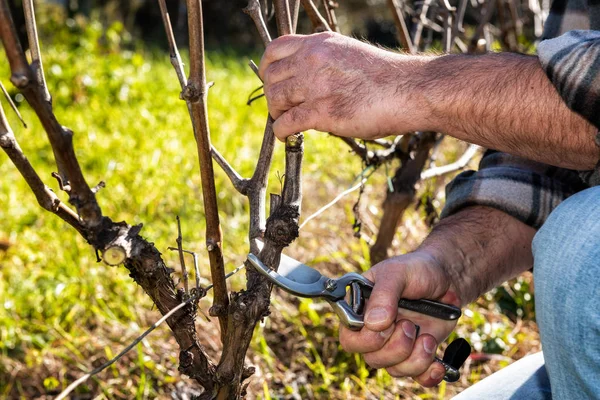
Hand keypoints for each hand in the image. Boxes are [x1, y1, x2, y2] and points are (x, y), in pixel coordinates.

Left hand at [259, 32, 426, 139]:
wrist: (410, 89)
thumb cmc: (386, 77)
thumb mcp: (350, 55)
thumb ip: (325, 62)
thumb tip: (307, 80)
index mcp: (320, 43)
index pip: (276, 49)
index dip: (268, 68)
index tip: (272, 80)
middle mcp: (314, 60)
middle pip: (271, 76)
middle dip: (272, 94)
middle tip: (282, 107)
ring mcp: (316, 85)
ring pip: (275, 99)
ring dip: (276, 113)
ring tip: (285, 120)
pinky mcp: (322, 111)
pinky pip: (286, 123)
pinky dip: (281, 132)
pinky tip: (287, 136)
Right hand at [339, 251, 460, 386]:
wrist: (446, 278)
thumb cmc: (416, 269)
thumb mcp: (397, 273)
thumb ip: (383, 295)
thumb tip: (374, 324)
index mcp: (360, 310)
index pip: (349, 339)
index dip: (367, 339)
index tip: (388, 325)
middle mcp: (374, 331)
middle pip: (372, 359)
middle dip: (396, 348)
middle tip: (410, 325)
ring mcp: (395, 344)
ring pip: (395, 370)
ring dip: (415, 359)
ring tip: (427, 337)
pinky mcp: (416, 354)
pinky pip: (417, 377)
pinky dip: (428, 374)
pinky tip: (438, 363)